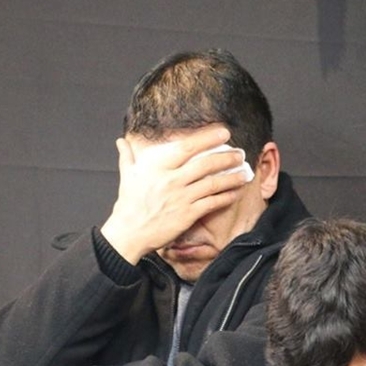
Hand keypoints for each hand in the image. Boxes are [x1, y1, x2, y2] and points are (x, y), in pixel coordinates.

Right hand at [100, 124, 249, 263]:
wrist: (129, 233)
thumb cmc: (129, 204)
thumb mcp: (127, 175)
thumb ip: (128, 156)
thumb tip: (121, 141)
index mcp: (158, 166)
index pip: (188, 147)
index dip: (208, 138)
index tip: (224, 132)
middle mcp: (171, 180)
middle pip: (206, 164)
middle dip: (227, 157)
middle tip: (240, 154)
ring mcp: (180, 198)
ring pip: (213, 183)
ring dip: (232, 177)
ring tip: (245, 172)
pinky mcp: (187, 214)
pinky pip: (211, 203)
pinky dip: (225, 197)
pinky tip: (235, 192)